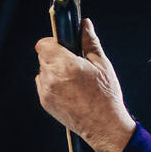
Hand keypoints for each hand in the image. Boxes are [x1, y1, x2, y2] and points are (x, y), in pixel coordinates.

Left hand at [35, 18, 135, 151]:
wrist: (104, 126)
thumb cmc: (106, 97)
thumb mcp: (103, 66)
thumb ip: (90, 42)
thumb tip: (85, 25)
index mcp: (65, 64)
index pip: (44, 44)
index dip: (54, 43)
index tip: (65, 47)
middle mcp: (51, 77)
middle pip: (44, 57)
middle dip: (57, 58)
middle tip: (75, 66)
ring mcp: (46, 91)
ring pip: (44, 71)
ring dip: (55, 72)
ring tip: (75, 82)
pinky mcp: (45, 102)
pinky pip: (45, 85)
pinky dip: (54, 85)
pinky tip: (71, 92)